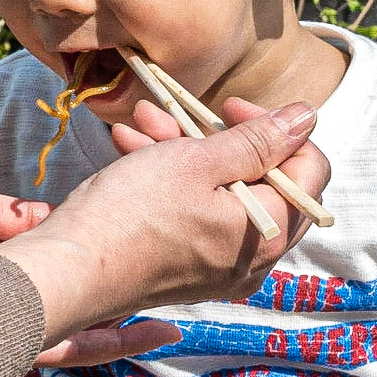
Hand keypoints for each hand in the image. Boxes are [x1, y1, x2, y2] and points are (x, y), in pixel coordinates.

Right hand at [0, 100, 326, 346]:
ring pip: (217, 195)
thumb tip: (305, 118)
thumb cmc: (130, 214)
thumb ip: (256, 140)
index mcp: (267, 234)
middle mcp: (251, 260)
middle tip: (181, 111)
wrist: (68, 271)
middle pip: (259, 182)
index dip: (278, 129)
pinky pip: (191, 216)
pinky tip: (130, 149)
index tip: (231, 106)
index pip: (308, 171)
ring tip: (142, 121)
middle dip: (218, 137)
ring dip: (183, 152)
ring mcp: (216, 269)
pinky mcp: (182, 270)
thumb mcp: (196, 161)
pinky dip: (168, 182)